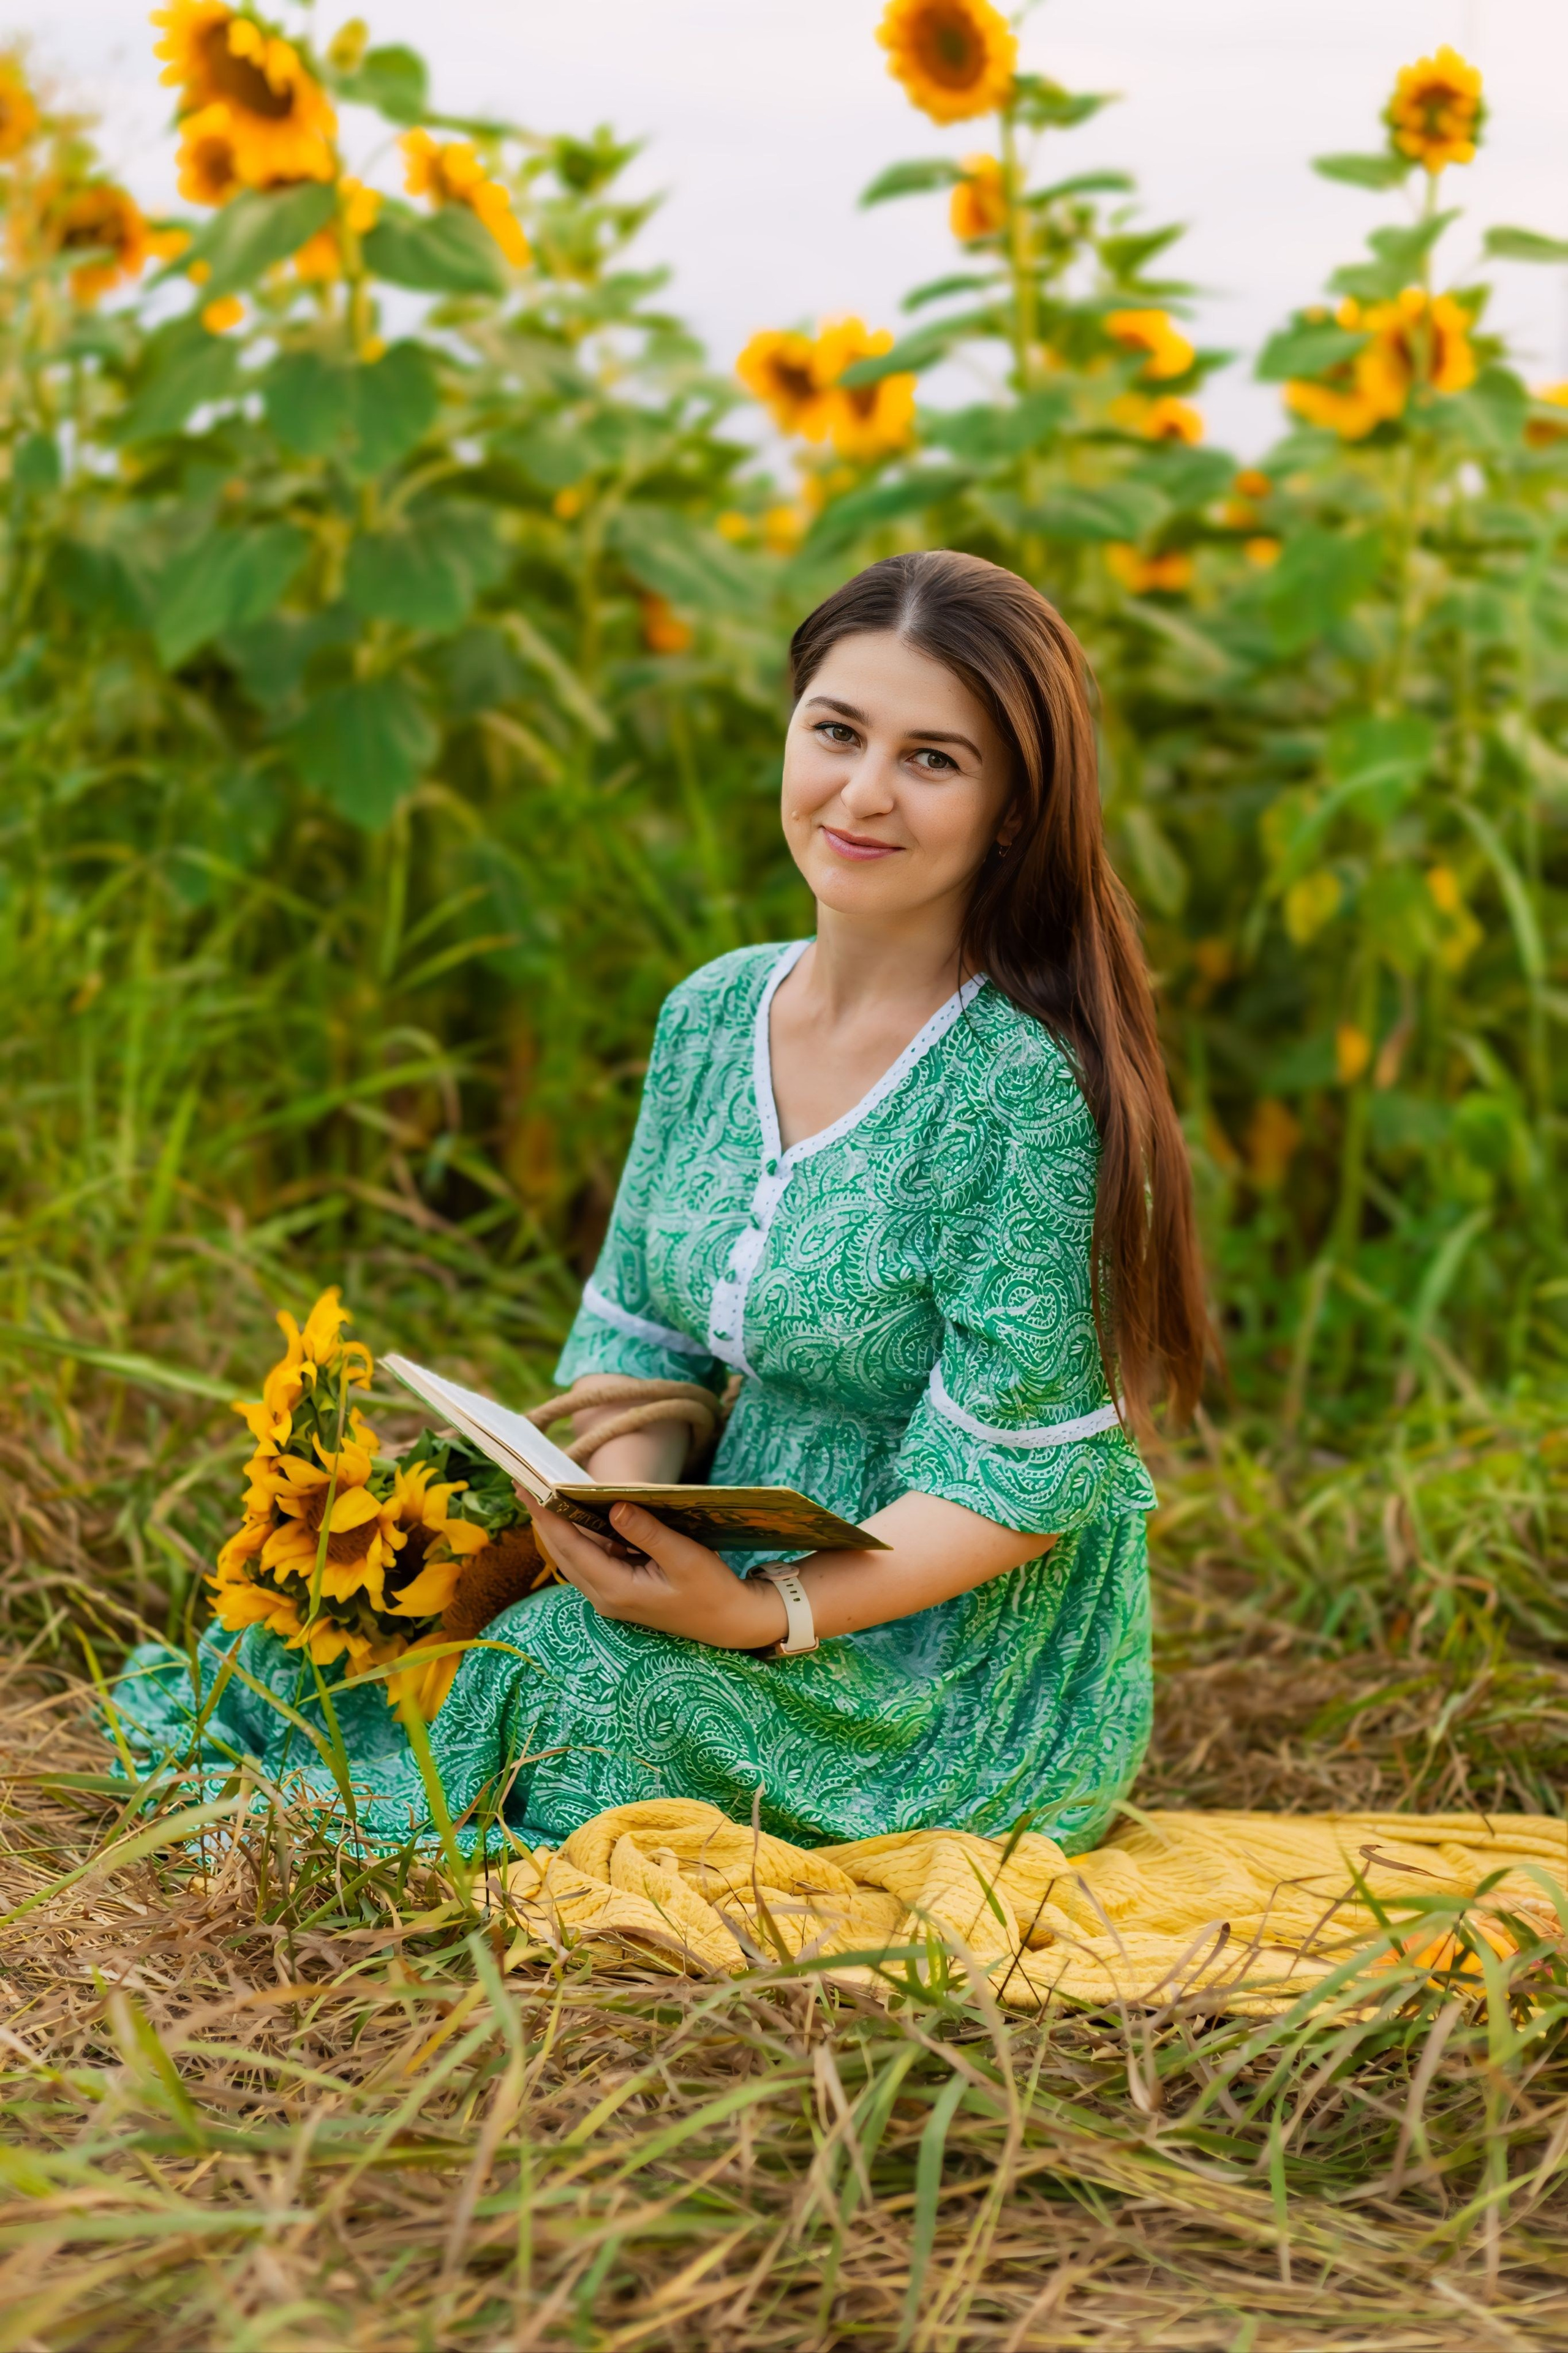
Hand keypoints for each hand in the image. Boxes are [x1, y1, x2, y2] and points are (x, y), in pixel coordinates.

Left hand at [525, 1499, 787, 1650]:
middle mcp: (605, 1596)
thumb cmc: (713, 1591)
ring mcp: (610, 1595)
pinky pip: (590, 1558)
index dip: (546, 1515)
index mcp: (617, 1590)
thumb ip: (648, 1532)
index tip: (527, 1486)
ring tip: (540, 1491)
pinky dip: (578, 1534)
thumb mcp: (686, 1558)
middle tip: (522, 1480)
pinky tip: (574, 1512)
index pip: (571, 1546)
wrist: (731, 1623)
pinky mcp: (619, 1590)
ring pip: (573, 1556)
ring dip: (556, 1525)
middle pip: (562, 1551)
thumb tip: (613, 1504)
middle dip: (542, 1516)